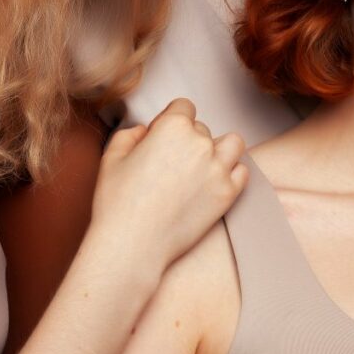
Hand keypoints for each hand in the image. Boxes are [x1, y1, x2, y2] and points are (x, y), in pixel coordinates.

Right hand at [89, 98, 246, 277]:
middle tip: (171, 164)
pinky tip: (212, 183)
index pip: (183, 107)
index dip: (169, 121)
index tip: (160, 138)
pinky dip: (231, 173)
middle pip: (202, 129)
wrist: (131, 246)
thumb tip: (147, 130)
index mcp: (173, 127)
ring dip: (219, 150)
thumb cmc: (117, 203)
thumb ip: (131, 133)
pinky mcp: (228, 193)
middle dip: (188, 140)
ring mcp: (218, 168)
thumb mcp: (112, 157)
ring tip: (200, 166)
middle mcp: (201, 143)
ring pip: (232, 144)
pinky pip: (242, 171)